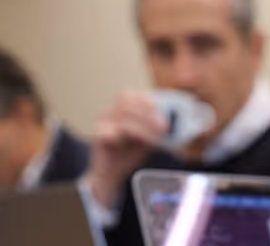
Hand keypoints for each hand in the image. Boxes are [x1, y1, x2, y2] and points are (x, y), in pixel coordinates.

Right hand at [83, 90, 166, 206]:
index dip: (147, 102)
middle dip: (148, 114)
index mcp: (120, 110)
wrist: (110, 174)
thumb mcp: (146, 138)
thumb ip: (154, 128)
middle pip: (126, 102)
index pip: (131, 95)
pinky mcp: (99, 137)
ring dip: (142, 128)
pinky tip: (131, 143)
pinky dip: (124, 136)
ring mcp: (102, 124)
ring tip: (153, 139)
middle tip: (163, 128)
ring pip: (122, 118)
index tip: (162, 113)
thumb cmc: (128, 154)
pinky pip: (110, 132)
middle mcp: (109, 113)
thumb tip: (170, 121)